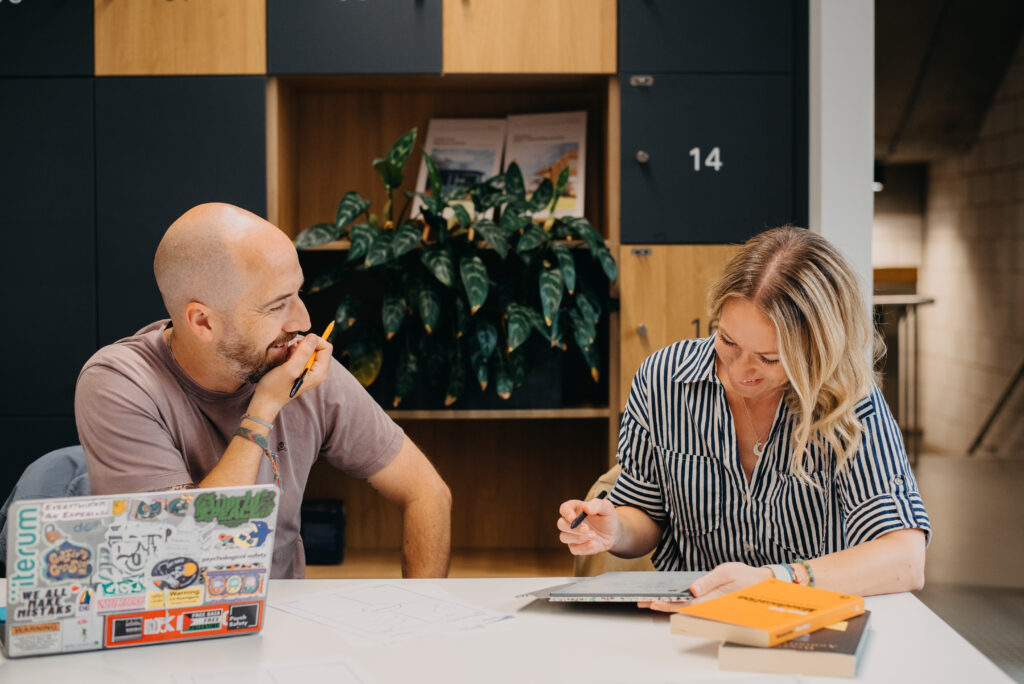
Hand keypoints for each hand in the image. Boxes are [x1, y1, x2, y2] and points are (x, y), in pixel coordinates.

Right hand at [249, 333, 332, 417]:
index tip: (299, 343)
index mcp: (319, 372)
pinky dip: (293, 353)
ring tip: (287, 357)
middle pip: (319, 347)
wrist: (265, 401)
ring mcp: (310, 371)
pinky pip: (301, 355)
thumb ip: (303, 352)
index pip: (327, 347)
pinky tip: (285, 360)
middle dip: (304, 345)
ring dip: (297, 349)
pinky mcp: (301, 370)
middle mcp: (318, 372)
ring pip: (309, 350)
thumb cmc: (276, 387)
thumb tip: (313, 337)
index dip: (314, 341)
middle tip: (291, 351)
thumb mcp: (290, 368)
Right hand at [556, 496, 618, 554]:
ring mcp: (571, 535)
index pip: (564, 508)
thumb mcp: (607, 508)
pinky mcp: (576, 547)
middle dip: (574, 528)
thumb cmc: (607, 517)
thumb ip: (597, 505)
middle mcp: (570, 522)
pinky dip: (584, 547)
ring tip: (594, 535)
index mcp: (575, 508)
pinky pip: (573, 549)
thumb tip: (585, 508)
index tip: (574, 518)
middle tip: (587, 529)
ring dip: (579, 537)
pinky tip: (593, 544)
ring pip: (564, 537)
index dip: (566, 513)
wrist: (614, 533)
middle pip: (561, 524)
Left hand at [642, 562, 771, 611]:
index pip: (684, 605)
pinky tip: (667, 597)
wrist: (761, 583)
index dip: (667, 605)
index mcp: (712, 599)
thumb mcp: (726, 572)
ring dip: (667, 604)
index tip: (653, 602)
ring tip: (649, 600)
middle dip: (661, 605)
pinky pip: (691, 604)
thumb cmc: (745, 576)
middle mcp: (709, 604)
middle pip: (681, 608)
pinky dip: (677, 601)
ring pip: (684, 607)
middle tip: (642, 602)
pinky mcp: (710, 600)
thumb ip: (709, 581)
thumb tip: (693, 589)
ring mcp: (709, 604)